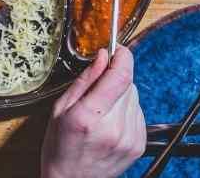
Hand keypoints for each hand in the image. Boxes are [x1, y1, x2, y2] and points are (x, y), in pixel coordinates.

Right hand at [41, 47, 145, 177]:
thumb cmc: (60, 149)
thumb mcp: (61, 110)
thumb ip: (85, 80)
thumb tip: (103, 56)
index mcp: (90, 117)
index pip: (121, 75)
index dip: (123, 56)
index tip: (118, 50)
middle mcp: (114, 128)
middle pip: (129, 83)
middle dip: (116, 78)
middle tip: (98, 91)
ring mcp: (129, 137)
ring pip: (135, 96)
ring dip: (121, 96)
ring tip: (102, 113)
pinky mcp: (139, 144)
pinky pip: (138, 112)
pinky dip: (126, 111)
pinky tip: (110, 124)